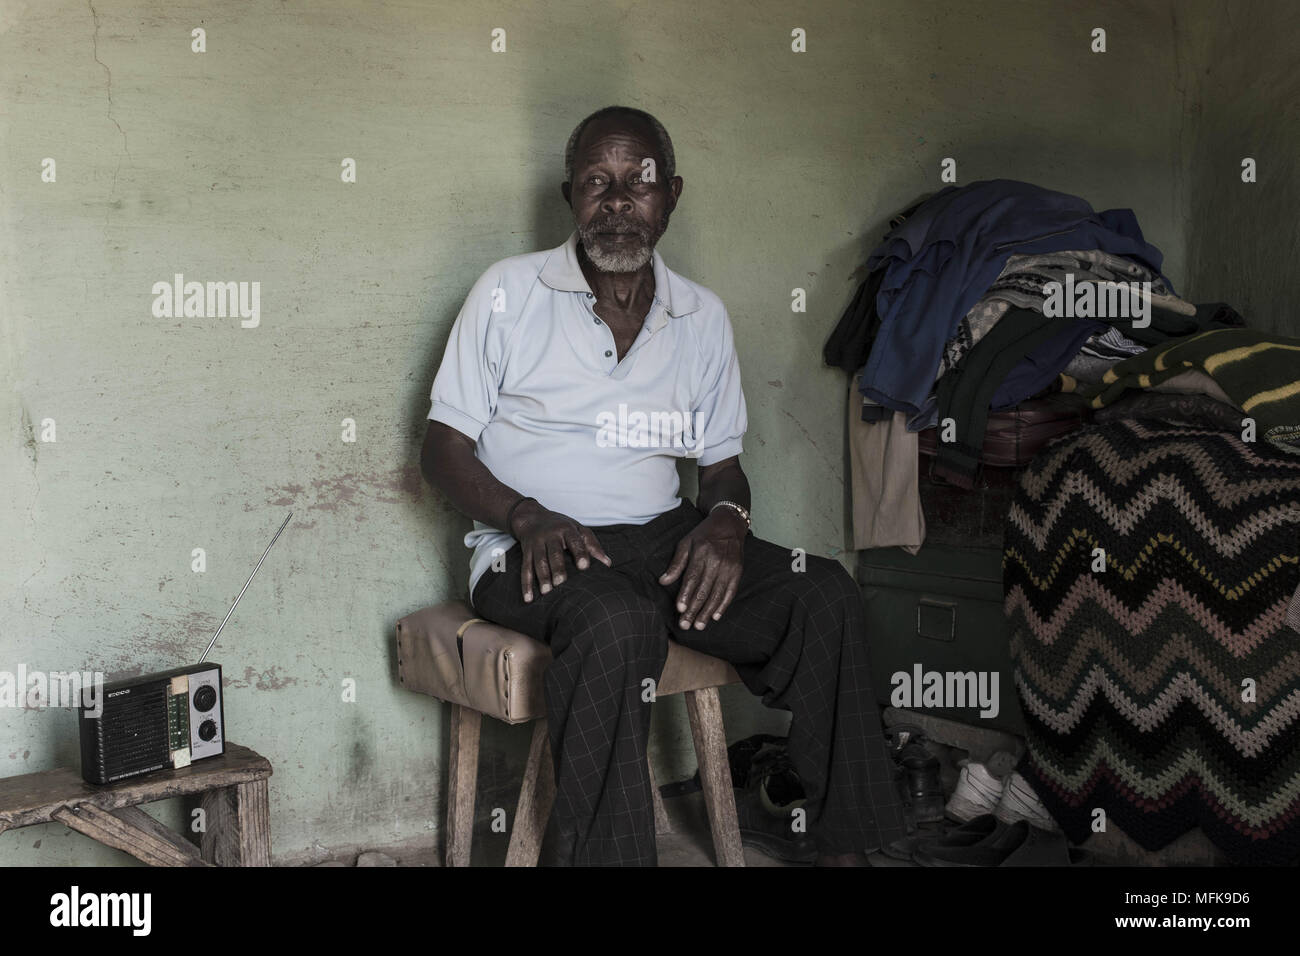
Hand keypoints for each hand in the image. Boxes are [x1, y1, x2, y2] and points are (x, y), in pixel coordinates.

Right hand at [511, 501, 610, 601]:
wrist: (532, 517)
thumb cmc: (562, 527)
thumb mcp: (578, 530)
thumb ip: (592, 546)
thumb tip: (607, 564)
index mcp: (567, 530)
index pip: (575, 541)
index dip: (579, 553)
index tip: (584, 566)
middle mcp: (550, 535)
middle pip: (554, 553)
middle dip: (557, 568)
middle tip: (561, 582)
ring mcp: (536, 544)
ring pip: (538, 561)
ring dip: (542, 577)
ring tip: (547, 592)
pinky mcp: (526, 552)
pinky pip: (525, 569)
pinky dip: (526, 585)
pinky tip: (528, 598)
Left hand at [658, 508, 745, 629]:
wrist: (730, 524)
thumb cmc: (704, 534)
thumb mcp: (686, 542)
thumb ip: (676, 563)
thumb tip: (663, 581)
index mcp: (702, 553)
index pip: (692, 578)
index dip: (686, 594)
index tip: (680, 609)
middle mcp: (717, 562)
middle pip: (704, 590)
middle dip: (694, 609)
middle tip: (685, 625)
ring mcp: (729, 568)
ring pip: (717, 594)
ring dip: (707, 612)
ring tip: (698, 626)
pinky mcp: (738, 572)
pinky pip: (730, 592)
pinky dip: (723, 606)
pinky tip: (715, 617)